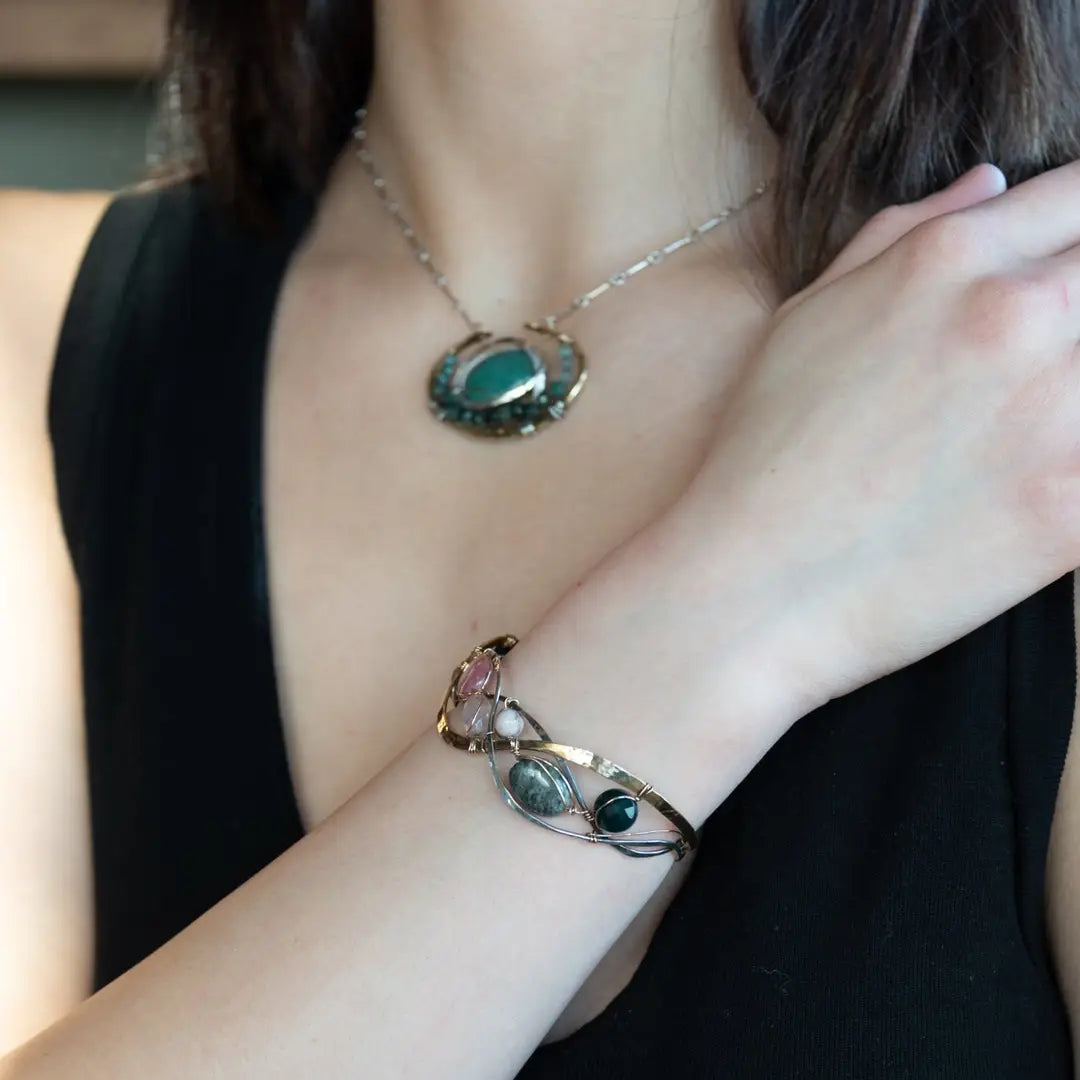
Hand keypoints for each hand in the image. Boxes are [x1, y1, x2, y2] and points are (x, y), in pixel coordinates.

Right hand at [673, 161, 1079, 707]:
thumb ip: (899, 236)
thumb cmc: (765, 455)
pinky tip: (1046, 472)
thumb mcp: (807, 319)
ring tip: (1032, 415)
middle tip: (1040, 360)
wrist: (754, 586)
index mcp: (948, 261)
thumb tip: (988, 185)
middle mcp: (1016, 316)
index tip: (1068, 262)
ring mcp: (1059, 411)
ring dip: (1078, 381)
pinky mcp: (1076, 505)